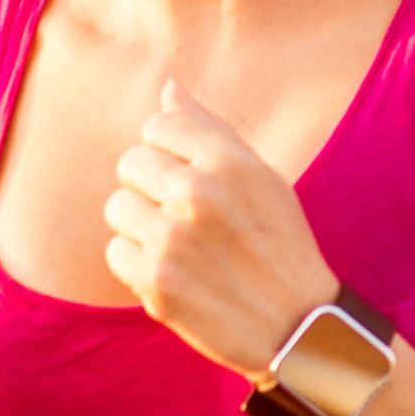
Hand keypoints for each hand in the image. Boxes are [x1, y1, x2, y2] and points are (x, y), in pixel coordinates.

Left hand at [102, 76, 340, 382]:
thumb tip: (168, 86)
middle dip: (149, 187)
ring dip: (141, 226)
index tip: (190, 176)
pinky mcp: (156, 283)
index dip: (168, 151)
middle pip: (130, 163)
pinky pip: (116, 252)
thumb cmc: (280, 245)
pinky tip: (173, 274)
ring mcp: (174, 239)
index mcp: (229, 160)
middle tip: (184, 216)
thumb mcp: (260, 177)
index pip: (158, 125)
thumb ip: (210, 130)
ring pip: (118, 207)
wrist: (299, 329)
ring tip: (178, 246)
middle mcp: (198, 192)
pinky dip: (137, 265)